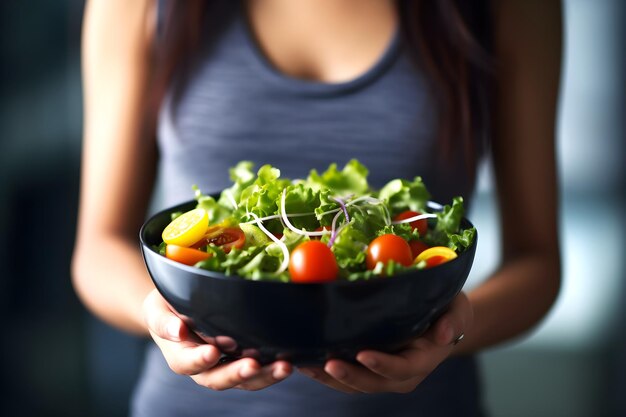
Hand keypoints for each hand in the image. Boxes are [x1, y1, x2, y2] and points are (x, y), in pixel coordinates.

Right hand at [142, 289, 291, 390]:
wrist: (181, 305)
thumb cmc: (167, 305)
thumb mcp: (157, 307)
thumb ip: (163, 320)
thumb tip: (177, 330)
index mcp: (179, 354)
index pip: (186, 363)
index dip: (199, 360)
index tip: (212, 352)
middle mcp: (204, 366)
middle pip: (218, 379)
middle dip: (237, 374)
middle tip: (253, 365)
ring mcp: (226, 364)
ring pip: (244, 379)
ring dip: (265, 375)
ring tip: (284, 367)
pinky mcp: (246, 357)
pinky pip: (260, 368)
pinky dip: (274, 366)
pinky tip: (290, 360)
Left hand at [298, 292, 472, 392]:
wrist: (438, 320)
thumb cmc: (447, 310)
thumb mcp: (458, 308)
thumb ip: (454, 320)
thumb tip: (446, 335)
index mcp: (423, 360)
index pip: (402, 368)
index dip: (383, 364)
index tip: (363, 354)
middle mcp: (401, 374)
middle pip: (372, 382)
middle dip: (348, 376)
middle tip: (325, 364)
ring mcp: (381, 374)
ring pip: (353, 383)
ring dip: (328, 377)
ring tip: (306, 364)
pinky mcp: (366, 368)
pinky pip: (344, 375)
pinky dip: (324, 370)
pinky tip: (305, 359)